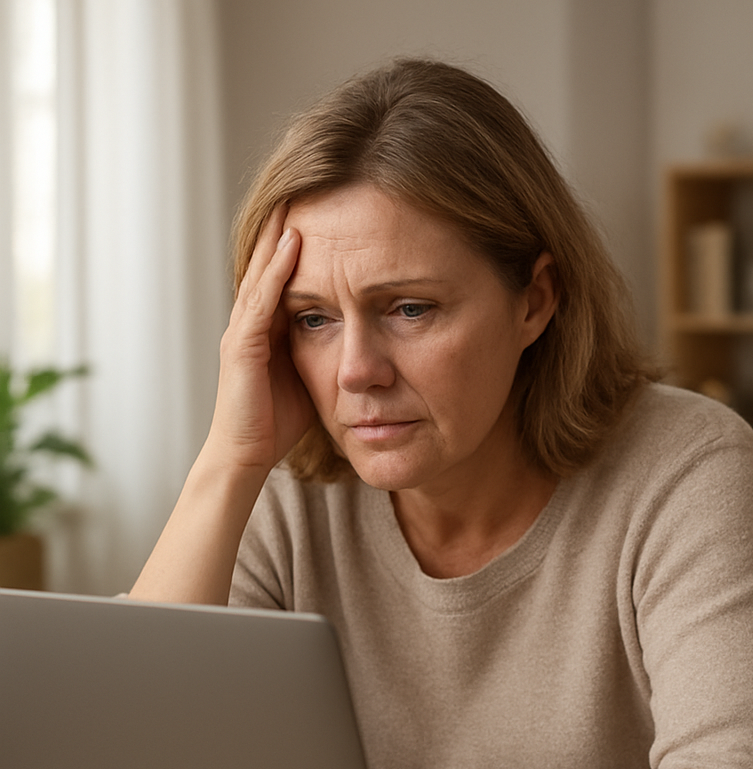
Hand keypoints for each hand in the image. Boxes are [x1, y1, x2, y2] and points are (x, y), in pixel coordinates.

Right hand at [205, 204, 315, 472]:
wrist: (248, 456)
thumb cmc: (281, 420)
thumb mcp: (314, 372)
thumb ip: (328, 346)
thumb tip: (364, 329)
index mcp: (267, 325)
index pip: (284, 272)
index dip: (301, 240)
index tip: (328, 208)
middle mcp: (251, 320)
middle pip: (269, 261)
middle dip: (287, 224)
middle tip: (309, 184)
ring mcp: (243, 330)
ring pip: (263, 271)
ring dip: (280, 234)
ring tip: (300, 199)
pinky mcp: (243, 345)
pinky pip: (261, 298)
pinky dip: (277, 269)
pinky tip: (293, 243)